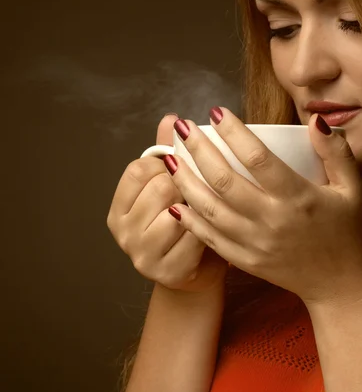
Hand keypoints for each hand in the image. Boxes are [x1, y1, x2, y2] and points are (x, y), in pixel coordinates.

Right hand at [106, 113, 228, 295]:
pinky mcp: (167, 271)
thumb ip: (169, 154)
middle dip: (185, 185)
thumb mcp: (172, 187)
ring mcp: (142, 255)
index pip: (139, 169)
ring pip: (178, 211)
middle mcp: (123, 232)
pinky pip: (196, 235)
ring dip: (198, 208)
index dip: (166, 164)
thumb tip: (173, 119)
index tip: (181, 170)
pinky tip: (212, 230)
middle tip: (197, 193)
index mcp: (119, 207)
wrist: (197, 272)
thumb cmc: (186, 221)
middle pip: (161, 187)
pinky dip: (209, 229)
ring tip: (204, 212)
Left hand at [163, 107, 361, 307]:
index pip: (257, 158)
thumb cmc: (348, 231)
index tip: (216, 113)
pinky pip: (210, 238)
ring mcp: (255, 243)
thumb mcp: (353, 189)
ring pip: (209, 209)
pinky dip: (189, 219)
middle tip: (182, 128)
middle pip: (224, 180)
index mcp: (298, 198)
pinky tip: (174, 201)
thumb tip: (315, 120)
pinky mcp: (246, 261)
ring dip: (185, 182)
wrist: (340, 285)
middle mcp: (272, 220)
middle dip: (198, 150)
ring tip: (169, 159)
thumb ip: (337, 152)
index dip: (234, 132)